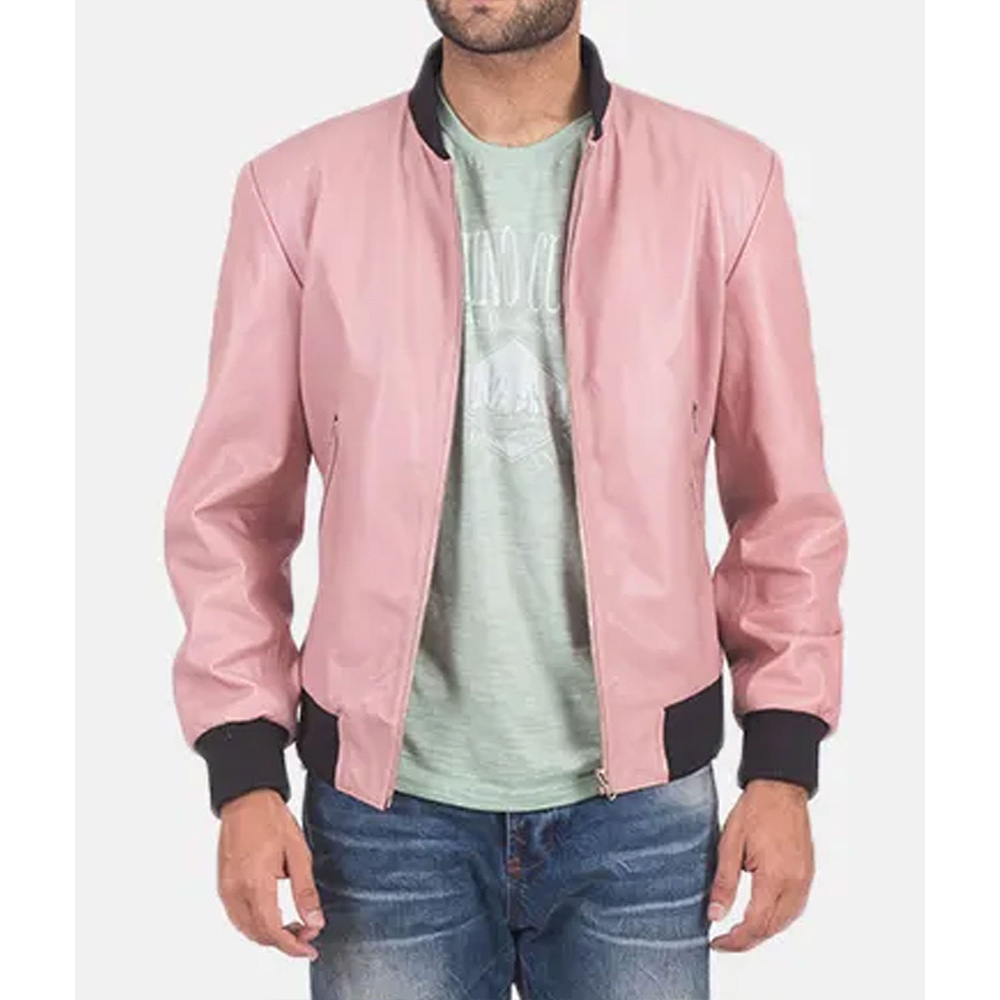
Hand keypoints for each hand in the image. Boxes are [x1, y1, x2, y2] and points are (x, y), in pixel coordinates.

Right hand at [217, 788, 324, 958]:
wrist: (246, 799)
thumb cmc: (272, 819)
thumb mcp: (298, 853)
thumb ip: (305, 891)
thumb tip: (315, 922)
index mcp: (256, 882)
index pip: (272, 930)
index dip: (293, 946)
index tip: (311, 948)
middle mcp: (236, 891)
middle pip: (259, 935)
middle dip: (285, 941)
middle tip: (308, 933)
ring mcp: (226, 889)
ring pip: (246, 929)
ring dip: (270, 935)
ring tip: (295, 926)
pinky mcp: (223, 885)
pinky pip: (238, 917)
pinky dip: (256, 924)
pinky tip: (274, 916)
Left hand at [708, 779, 813, 951]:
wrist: (781, 788)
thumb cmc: (755, 810)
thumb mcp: (730, 844)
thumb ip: (724, 883)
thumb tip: (715, 915)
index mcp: (775, 877)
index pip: (755, 924)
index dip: (735, 940)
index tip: (717, 942)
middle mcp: (795, 883)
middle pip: (772, 928)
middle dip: (747, 940)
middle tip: (723, 940)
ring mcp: (805, 880)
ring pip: (785, 922)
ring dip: (763, 931)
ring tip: (738, 931)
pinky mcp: (808, 874)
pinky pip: (794, 908)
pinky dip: (777, 918)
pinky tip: (762, 915)